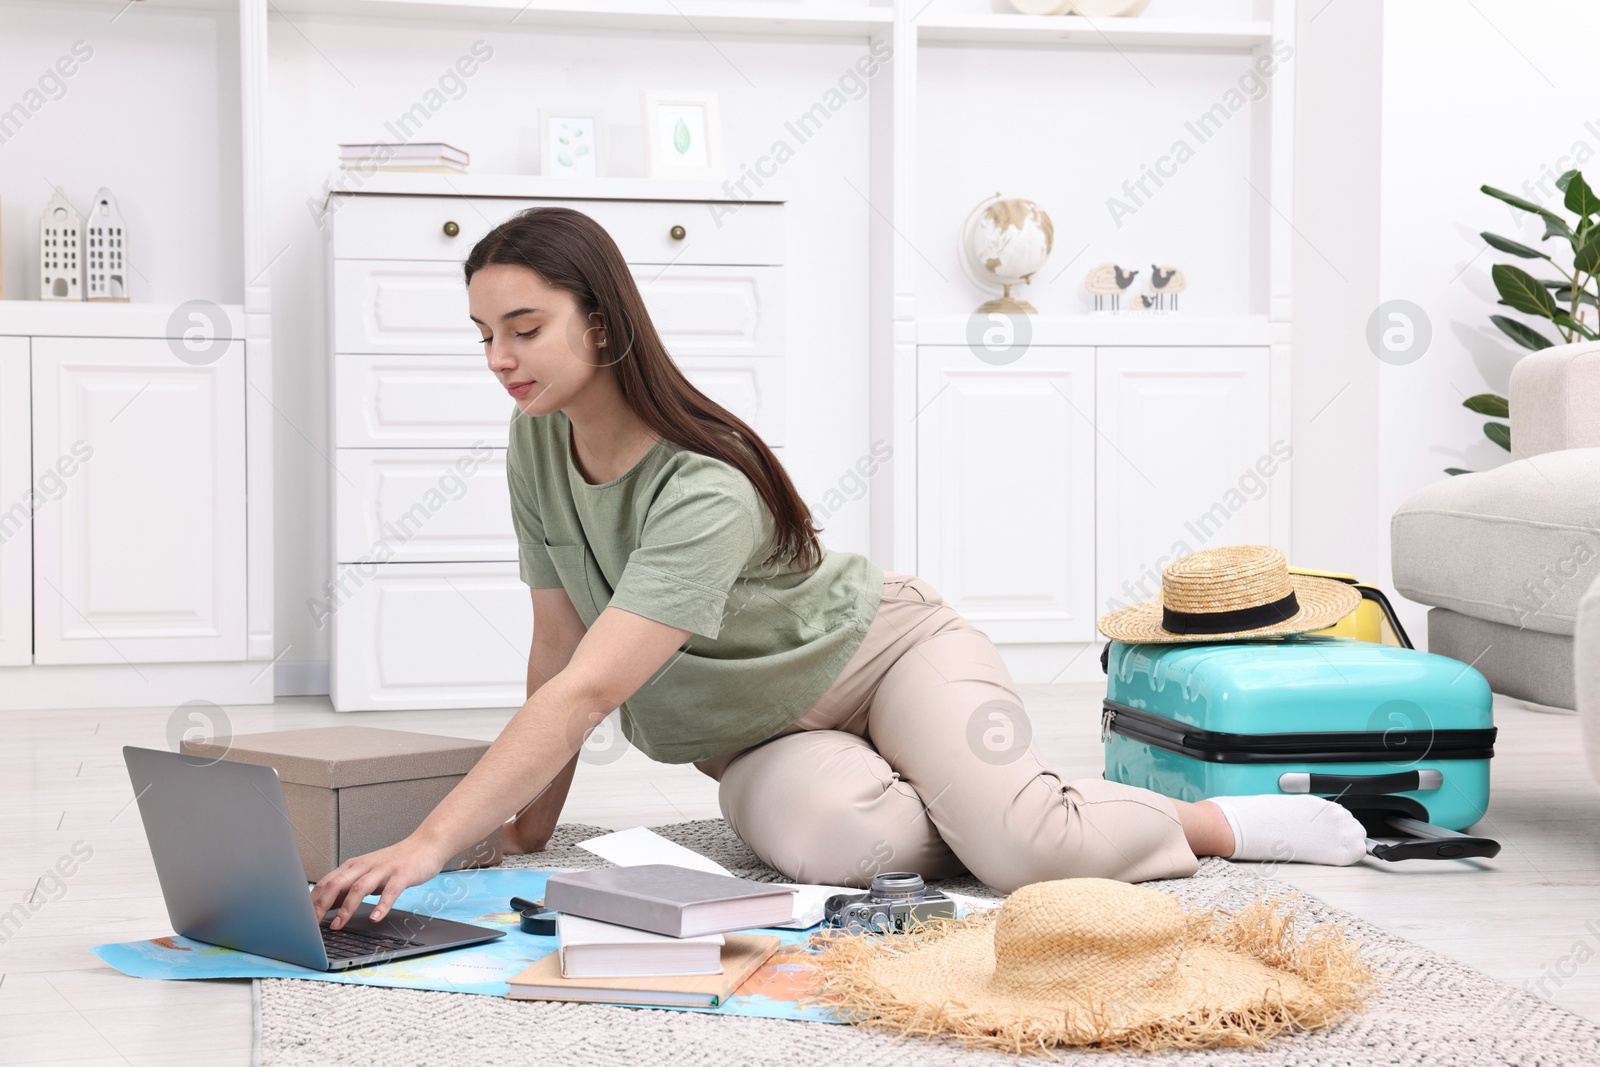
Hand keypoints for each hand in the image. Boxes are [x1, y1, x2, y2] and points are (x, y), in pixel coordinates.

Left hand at [310, 835, 448, 928]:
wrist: (426, 845)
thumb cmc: (396, 862)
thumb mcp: (368, 873)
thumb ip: (349, 887)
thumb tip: (325, 906)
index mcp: (354, 866)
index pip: (327, 881)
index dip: (313, 900)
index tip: (302, 917)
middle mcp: (366, 866)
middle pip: (338, 883)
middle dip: (322, 905)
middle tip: (314, 924)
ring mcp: (384, 869)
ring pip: (359, 887)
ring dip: (346, 908)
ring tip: (340, 925)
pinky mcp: (402, 874)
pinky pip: (390, 891)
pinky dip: (381, 905)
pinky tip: (375, 917)